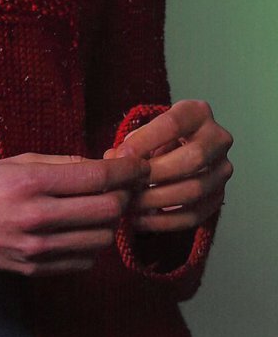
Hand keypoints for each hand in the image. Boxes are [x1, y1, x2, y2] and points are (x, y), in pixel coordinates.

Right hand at [0, 151, 149, 276]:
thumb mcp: (19, 161)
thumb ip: (64, 164)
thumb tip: (107, 164)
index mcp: (33, 183)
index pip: (99, 177)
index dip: (128, 169)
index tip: (139, 165)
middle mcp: (39, 217)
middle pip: (109, 210)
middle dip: (125, 195)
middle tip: (125, 186)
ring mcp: (39, 249)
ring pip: (102, 238)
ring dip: (110, 221)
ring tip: (102, 207)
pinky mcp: (37, 270)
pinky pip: (85, 260)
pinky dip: (92, 244)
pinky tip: (81, 230)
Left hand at [104, 99, 232, 232]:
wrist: (181, 149)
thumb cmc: (158, 137)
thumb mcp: (147, 130)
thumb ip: (132, 143)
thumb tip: (114, 160)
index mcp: (198, 113)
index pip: (173, 124)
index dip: (145, 141)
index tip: (120, 156)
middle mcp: (218, 139)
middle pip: (193, 158)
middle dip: (155, 173)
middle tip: (127, 184)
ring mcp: (223, 170)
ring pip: (195, 189)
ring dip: (157, 200)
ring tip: (129, 205)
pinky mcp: (219, 196)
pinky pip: (195, 215)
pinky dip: (165, 222)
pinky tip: (140, 220)